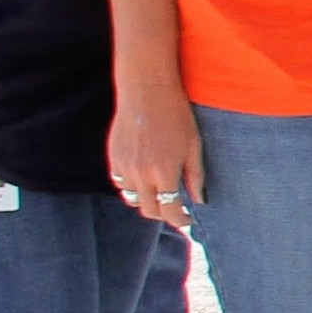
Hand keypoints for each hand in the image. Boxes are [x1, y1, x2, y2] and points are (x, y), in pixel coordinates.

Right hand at [105, 76, 200, 227]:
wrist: (146, 91)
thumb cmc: (176, 115)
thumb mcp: (194, 145)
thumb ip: (195, 176)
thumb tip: (198, 200)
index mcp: (164, 172)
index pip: (170, 211)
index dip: (180, 221)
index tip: (188, 221)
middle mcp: (141, 174)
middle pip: (149, 211)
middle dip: (164, 215)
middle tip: (176, 209)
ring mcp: (124, 167)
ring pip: (132, 200)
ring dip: (147, 202)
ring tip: (160, 194)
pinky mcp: (113, 158)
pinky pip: (120, 184)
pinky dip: (132, 188)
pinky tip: (145, 179)